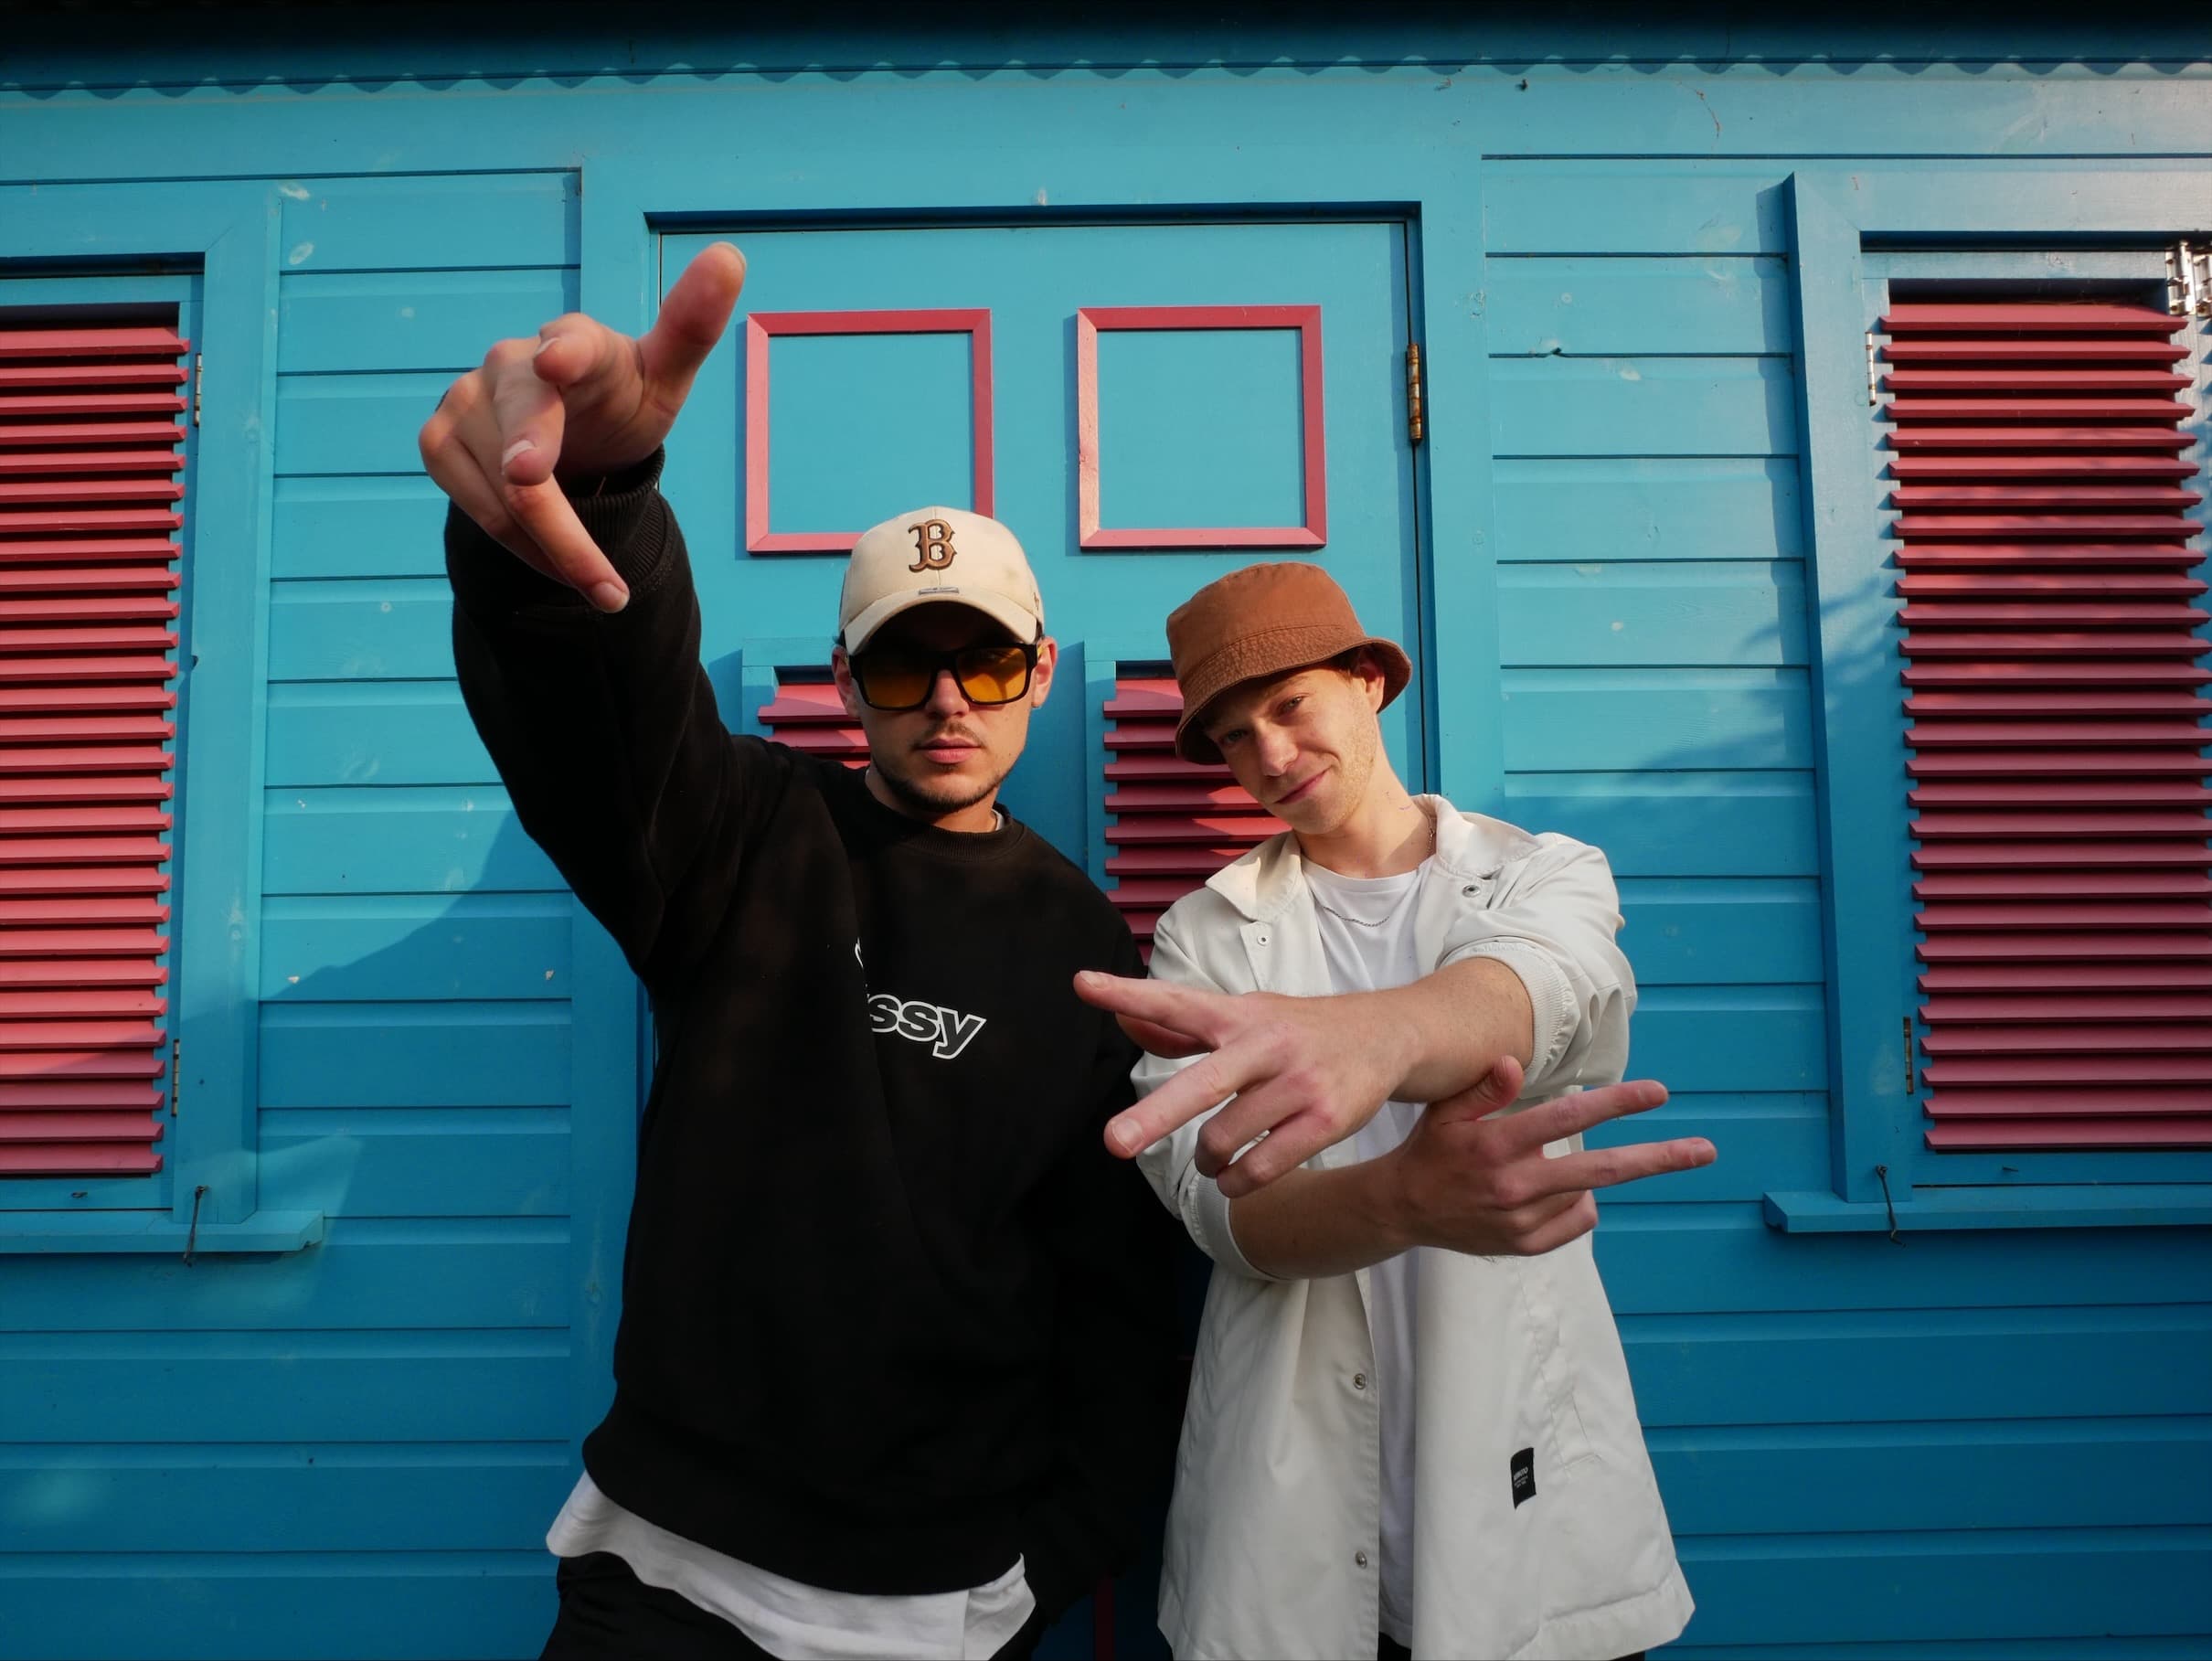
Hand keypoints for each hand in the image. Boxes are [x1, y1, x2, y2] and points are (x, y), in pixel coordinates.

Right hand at [417, 240, 746, 610]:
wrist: (571, 435)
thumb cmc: (622, 399)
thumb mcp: (664, 376)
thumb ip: (691, 327)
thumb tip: (731, 256)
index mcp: (579, 342)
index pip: (571, 342)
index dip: (566, 352)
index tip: (557, 361)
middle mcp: (514, 362)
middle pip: (528, 430)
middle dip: (531, 462)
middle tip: (530, 481)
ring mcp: (467, 399)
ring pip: (505, 491)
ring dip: (557, 549)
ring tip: (604, 585)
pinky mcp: (439, 440)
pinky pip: (479, 511)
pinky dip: (524, 549)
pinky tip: (555, 559)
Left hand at [1075, 970, 1409, 1196]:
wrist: (1389, 1035)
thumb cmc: (1299, 1029)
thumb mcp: (1244, 1015)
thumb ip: (1181, 1024)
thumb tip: (1122, 1022)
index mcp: (1238, 1014)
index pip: (1175, 1003)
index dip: (1128, 995)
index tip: (1083, 985)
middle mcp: (1266, 1044)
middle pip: (1202, 1083)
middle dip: (1155, 1115)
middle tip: (1114, 1142)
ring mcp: (1299, 1084)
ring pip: (1226, 1140)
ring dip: (1207, 1162)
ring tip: (1212, 1160)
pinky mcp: (1326, 1121)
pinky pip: (1262, 1168)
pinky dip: (1237, 1182)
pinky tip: (1234, 1177)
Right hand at [1385, 1056, 1714, 1255]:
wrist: (1403, 1209)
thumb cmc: (1432, 1147)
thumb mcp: (1447, 1109)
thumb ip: (1485, 1087)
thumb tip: (1518, 1063)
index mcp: (1496, 1144)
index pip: (1568, 1119)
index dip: (1617, 1103)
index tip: (1658, 1093)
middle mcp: (1513, 1185)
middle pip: (1602, 1169)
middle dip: (1659, 1159)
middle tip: (1705, 1151)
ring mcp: (1521, 1221)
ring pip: (1586, 1192)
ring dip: (1584, 1175)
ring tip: (1544, 1167)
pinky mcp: (1525, 1245)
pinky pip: (1577, 1221)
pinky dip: (1577, 1203)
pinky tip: (1551, 1192)